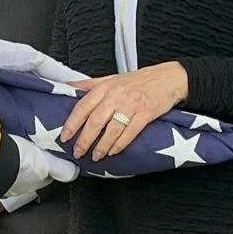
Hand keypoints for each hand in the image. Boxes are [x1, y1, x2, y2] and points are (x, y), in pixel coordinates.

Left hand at [60, 62, 188, 162]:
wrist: (167, 78)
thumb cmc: (139, 80)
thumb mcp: (112, 78)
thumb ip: (90, 84)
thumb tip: (69, 87)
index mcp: (105, 87)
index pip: (83, 106)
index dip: (72, 123)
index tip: (65, 136)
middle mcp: (116, 96)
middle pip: (95, 121)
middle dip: (85, 139)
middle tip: (78, 152)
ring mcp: (132, 105)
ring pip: (112, 129)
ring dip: (102, 145)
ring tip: (96, 156)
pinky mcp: (146, 114)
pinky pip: (130, 132)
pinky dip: (120, 144)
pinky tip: (113, 151)